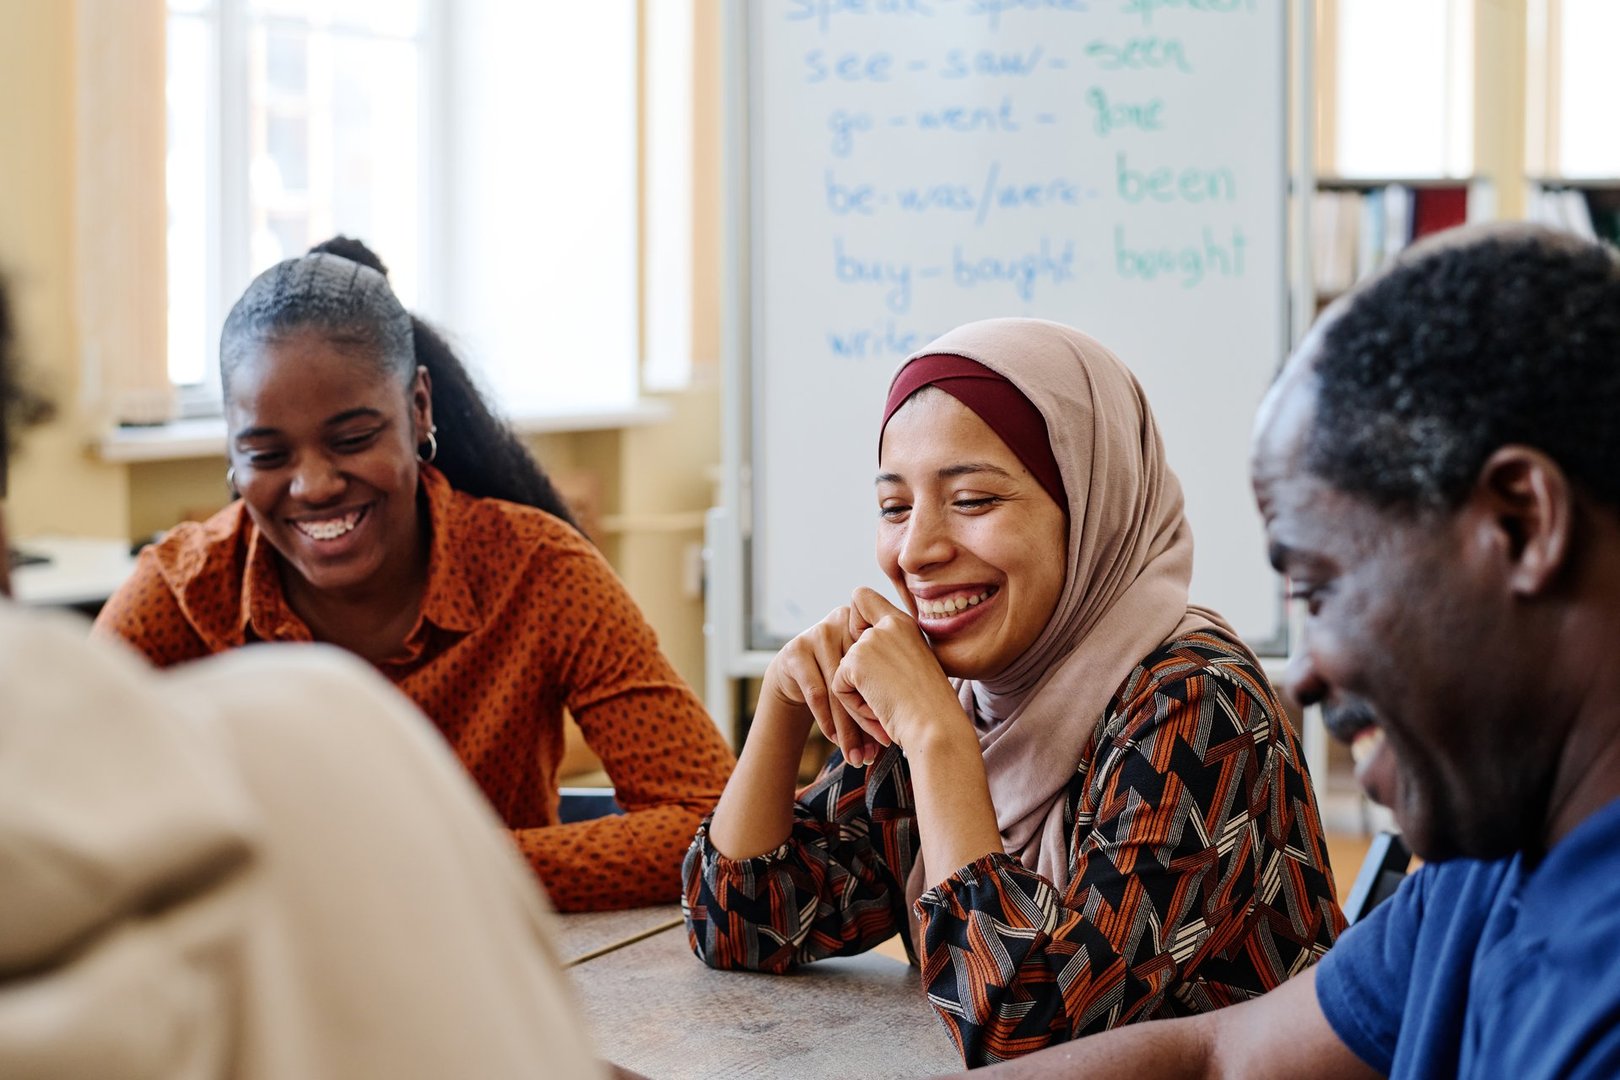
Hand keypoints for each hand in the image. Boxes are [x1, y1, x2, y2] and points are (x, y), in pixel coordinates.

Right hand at [760, 603, 887, 766]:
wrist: (798, 673)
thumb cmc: (844, 677)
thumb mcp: (866, 672)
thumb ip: (886, 686)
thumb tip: (911, 729)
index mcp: (869, 623)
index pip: (881, 664)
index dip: (888, 699)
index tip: (894, 732)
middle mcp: (843, 622)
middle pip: (859, 677)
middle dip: (869, 719)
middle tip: (880, 749)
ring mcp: (817, 633)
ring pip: (838, 688)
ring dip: (848, 727)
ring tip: (857, 755)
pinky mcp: (795, 650)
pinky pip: (816, 692)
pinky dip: (827, 720)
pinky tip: (835, 740)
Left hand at [831, 588, 969, 753]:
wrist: (936, 726)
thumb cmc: (930, 707)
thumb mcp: (914, 667)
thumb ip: (888, 651)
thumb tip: (855, 654)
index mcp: (904, 623)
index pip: (861, 597)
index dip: (854, 623)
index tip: (872, 654)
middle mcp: (887, 624)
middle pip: (845, 640)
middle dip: (857, 675)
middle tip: (887, 695)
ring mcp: (870, 640)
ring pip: (842, 670)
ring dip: (859, 695)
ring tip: (888, 707)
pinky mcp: (855, 661)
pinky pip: (838, 687)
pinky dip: (854, 706)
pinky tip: (880, 711)